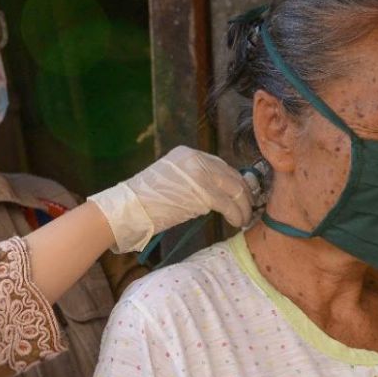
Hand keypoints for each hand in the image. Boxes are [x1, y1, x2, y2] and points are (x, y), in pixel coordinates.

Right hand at [88, 145, 254, 252]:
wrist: (127, 209)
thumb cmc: (145, 203)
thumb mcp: (172, 182)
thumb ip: (194, 182)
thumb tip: (219, 195)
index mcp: (187, 154)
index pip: (220, 166)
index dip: (234, 182)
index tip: (241, 196)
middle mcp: (195, 158)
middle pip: (231, 175)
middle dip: (244, 193)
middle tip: (249, 208)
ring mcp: (199, 173)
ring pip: (234, 189)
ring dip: (243, 206)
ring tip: (244, 219)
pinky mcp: (201, 191)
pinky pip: (228, 203)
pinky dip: (236, 214)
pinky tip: (236, 223)